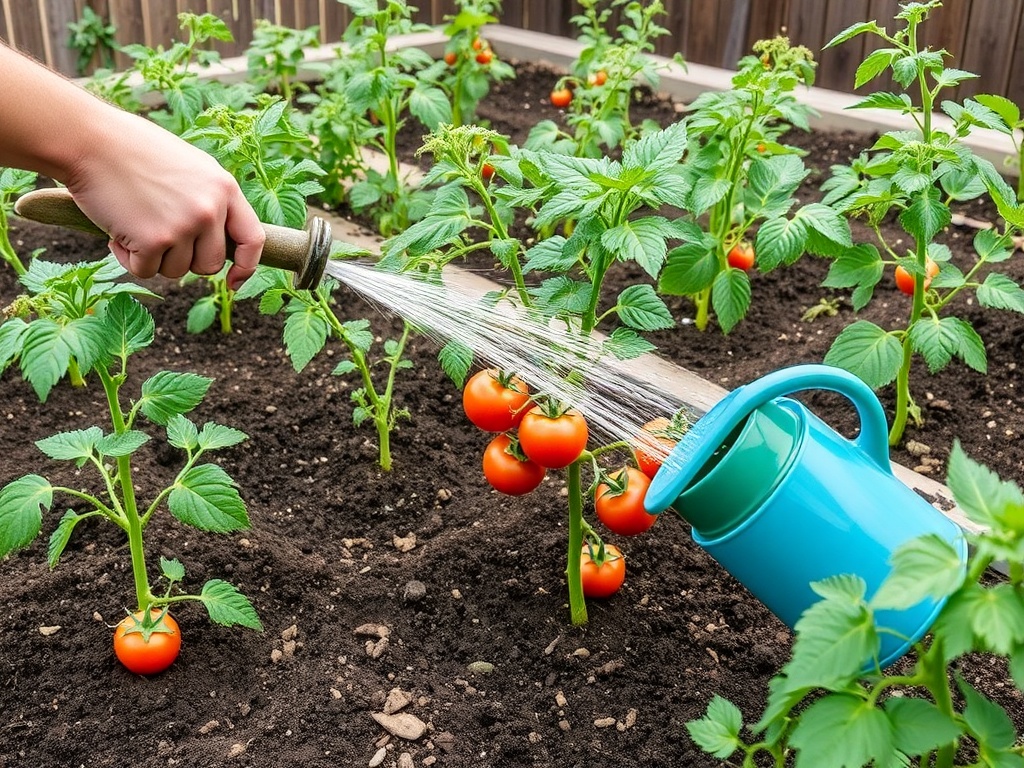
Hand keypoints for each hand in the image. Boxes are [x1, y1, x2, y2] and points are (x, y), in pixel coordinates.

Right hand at [63, 110, 264, 289]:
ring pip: (176, 271)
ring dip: (153, 257)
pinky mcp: (153, 240)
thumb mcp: (191, 167)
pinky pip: (145, 270)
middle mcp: (210, 209)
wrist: (90, 140)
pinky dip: (128, 258)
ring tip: (135, 222)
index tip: (233, 282)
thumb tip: (221, 241)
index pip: (253, 239)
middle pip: (209, 264)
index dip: (246, 266)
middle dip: (184, 260)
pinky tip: (117, 230)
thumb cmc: (135, 151)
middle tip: (158, 235)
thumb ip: (211, 201)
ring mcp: (184, 226)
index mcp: (225, 188)